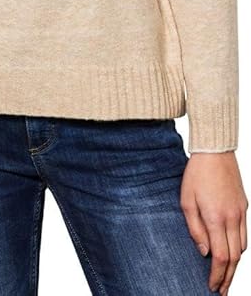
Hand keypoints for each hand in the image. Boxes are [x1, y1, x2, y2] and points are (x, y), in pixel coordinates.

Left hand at [180, 151, 247, 294]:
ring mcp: (241, 212)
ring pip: (243, 247)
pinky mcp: (244, 206)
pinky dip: (240, 247)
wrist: (215, 151)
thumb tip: (204, 252)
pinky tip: (232, 251)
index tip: (211, 286)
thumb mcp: (186, 201)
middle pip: (235, 257)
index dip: (217, 275)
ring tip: (226, 275)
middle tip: (221, 290)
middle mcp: (232, 218)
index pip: (221, 256)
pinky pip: (245, 233)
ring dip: (235, 264)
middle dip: (228, 276)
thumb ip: (195, 229)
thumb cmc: (196, 174)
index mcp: (216, 218)